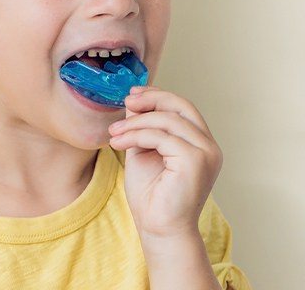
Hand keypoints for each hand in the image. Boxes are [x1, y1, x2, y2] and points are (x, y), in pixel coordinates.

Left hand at [108, 85, 222, 240]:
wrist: (157, 229)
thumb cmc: (151, 195)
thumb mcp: (143, 150)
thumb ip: (142, 126)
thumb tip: (134, 99)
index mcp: (199, 143)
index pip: (182, 107)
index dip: (158, 95)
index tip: (133, 93)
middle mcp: (208, 146)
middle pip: (181, 106)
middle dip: (151, 99)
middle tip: (126, 100)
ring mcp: (206, 153)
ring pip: (167, 120)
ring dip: (135, 122)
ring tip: (113, 132)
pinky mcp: (195, 161)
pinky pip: (160, 136)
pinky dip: (136, 135)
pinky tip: (118, 143)